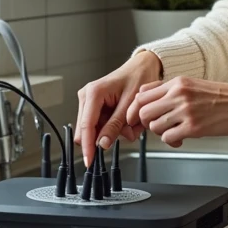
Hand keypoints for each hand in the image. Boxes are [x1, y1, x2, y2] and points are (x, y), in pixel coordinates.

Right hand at [75, 50, 162, 167]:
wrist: (142, 67)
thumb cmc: (138, 78)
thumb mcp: (130, 104)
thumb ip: (115, 125)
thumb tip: (102, 144)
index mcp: (93, 93)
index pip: (86, 126)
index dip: (88, 146)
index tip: (89, 161)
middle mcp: (87, 96)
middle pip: (89, 130)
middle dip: (108, 135)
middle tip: (129, 129)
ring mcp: (90, 101)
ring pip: (97, 130)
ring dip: (116, 131)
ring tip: (133, 121)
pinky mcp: (95, 106)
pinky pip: (102, 125)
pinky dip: (116, 126)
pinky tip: (127, 119)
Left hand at [127, 78, 227, 146]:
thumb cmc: (224, 97)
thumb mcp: (194, 84)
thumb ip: (170, 90)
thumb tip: (146, 96)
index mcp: (178, 82)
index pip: (142, 94)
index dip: (138, 109)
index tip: (141, 117)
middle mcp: (179, 94)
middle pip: (143, 111)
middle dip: (148, 123)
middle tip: (159, 126)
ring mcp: (185, 111)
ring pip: (154, 126)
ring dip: (162, 132)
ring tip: (174, 131)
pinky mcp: (194, 127)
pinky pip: (168, 138)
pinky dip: (172, 141)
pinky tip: (182, 138)